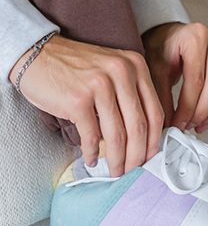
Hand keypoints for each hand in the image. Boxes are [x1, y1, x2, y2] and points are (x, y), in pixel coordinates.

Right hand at [9, 35, 163, 176]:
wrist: (34, 53)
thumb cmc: (76, 68)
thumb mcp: (113, 70)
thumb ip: (132, 95)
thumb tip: (146, 137)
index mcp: (136, 66)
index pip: (155, 112)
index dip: (155, 141)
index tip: (151, 158)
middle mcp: (121, 72)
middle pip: (139, 127)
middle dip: (138, 156)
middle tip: (134, 171)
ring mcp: (99, 85)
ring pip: (117, 135)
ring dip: (117, 160)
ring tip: (115, 172)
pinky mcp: (77, 100)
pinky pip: (92, 136)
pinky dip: (92, 152)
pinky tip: (91, 160)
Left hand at [142, 22, 207, 133]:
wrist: (168, 35)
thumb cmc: (161, 47)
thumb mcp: (155, 70)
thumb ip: (162, 97)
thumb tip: (170, 125)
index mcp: (194, 36)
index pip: (196, 80)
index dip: (188, 107)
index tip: (179, 123)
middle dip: (202, 111)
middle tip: (189, 126)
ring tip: (198, 125)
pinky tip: (206, 117)